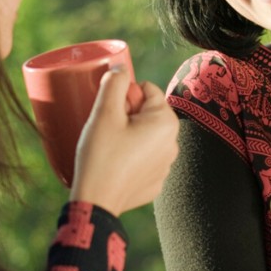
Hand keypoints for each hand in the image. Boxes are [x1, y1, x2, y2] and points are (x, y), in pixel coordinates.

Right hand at [69, 67, 179, 216]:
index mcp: (166, 122)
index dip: (123, 96)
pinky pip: (143, 157)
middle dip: (126, 114)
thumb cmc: (101, 155)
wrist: (96, 202)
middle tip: (106, 129)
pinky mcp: (155, 182)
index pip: (146, 89)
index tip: (110, 112)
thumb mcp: (104, 112)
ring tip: (108, 147)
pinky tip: (114, 164)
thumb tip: (121, 68)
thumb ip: (114, 82)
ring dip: (128, 134)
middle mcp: (174, 143)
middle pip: (146, 112)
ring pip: (145, 134)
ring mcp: (166, 166)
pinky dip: (130, 156)